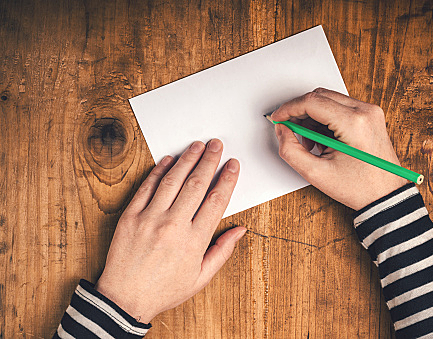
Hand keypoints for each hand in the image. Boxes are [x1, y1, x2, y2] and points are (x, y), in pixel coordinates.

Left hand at [95, 139, 245, 323]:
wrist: (124, 298)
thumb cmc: (164, 290)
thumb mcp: (201, 277)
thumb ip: (222, 251)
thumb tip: (240, 230)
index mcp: (194, 241)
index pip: (216, 200)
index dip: (227, 179)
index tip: (232, 165)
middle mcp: (173, 226)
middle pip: (196, 184)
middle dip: (209, 161)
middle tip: (216, 145)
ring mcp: (150, 218)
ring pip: (173, 180)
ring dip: (187, 159)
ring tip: (197, 146)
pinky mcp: (130, 216)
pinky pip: (147, 187)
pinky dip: (158, 171)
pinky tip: (168, 160)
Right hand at [271, 88, 407, 209]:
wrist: (386, 196)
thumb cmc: (359, 188)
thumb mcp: (316, 173)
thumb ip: (291, 150)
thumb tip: (282, 131)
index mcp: (354, 123)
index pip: (312, 102)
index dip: (289, 109)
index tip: (278, 119)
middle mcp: (365, 111)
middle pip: (320, 96)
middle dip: (300, 112)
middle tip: (290, 131)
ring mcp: (370, 112)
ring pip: (329, 100)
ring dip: (313, 117)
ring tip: (311, 143)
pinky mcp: (370, 116)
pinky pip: (340, 108)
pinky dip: (325, 120)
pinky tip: (323, 140)